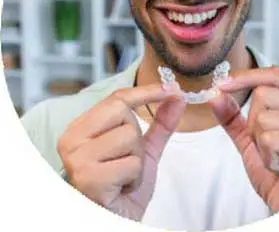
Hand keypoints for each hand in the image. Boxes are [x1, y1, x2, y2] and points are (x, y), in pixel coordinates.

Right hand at [57, 84, 185, 220]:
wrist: (116, 221)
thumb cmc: (124, 187)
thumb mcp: (144, 150)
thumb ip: (160, 123)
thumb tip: (177, 96)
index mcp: (82, 128)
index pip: (116, 98)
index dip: (147, 91)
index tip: (172, 88)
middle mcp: (73, 139)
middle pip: (123, 111)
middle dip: (137, 137)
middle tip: (127, 159)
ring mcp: (77, 158)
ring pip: (130, 136)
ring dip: (137, 160)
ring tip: (123, 175)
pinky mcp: (87, 178)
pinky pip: (131, 164)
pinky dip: (134, 178)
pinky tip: (120, 188)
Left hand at [209, 66, 278, 212]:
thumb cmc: (278, 173)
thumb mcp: (250, 139)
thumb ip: (233, 116)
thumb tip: (215, 94)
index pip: (273, 75)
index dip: (246, 77)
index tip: (221, 85)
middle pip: (263, 95)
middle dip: (254, 125)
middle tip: (271, 148)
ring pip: (263, 118)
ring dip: (260, 144)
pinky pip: (269, 139)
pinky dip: (267, 158)